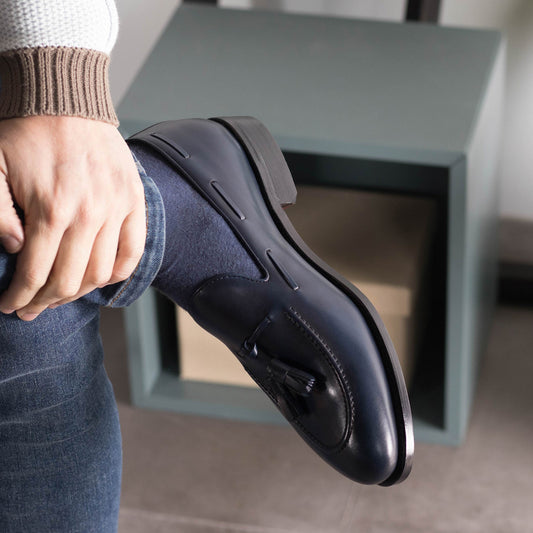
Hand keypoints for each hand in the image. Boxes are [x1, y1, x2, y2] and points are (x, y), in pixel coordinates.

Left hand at [0, 116, 145, 319]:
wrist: (65, 97)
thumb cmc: (24, 131)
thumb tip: (16, 251)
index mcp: (51, 209)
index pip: (35, 274)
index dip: (20, 298)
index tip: (10, 307)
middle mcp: (89, 215)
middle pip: (69, 280)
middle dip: (46, 302)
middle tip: (31, 308)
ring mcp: (116, 209)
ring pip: (101, 273)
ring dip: (79, 292)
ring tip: (62, 294)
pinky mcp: (133, 203)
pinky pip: (133, 252)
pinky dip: (119, 274)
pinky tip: (101, 280)